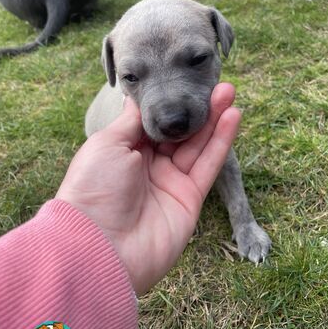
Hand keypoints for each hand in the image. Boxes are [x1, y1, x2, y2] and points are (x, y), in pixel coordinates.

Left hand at [56, 83, 240, 295]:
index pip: (155, 123)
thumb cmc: (95, 188)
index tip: (185, 83)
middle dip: (197, 109)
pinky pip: (208, 165)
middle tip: (218, 85)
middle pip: (179, 132)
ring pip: (197, 145)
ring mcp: (170, 183)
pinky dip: (221, 141)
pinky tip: (232, 117)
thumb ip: (131, 120)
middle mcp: (149, 167)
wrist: (100, 245)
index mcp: (125, 152)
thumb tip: (137, 97)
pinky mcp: (190, 199)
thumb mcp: (108, 144)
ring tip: (229, 92)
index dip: (171, 105)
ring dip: (215, 119)